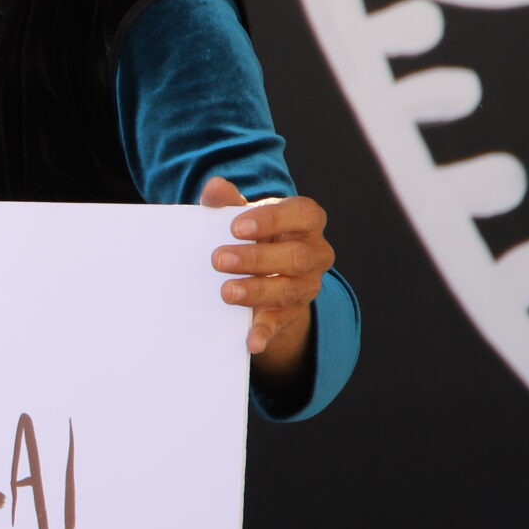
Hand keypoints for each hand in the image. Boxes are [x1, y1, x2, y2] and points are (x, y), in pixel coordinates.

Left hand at [200, 176, 332, 383]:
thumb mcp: (241, 215)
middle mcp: (314, 253)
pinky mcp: (292, 313)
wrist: (265, 271)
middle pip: (296, 256)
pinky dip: (265, 333)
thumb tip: (214, 187)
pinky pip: (281, 324)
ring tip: (226, 292)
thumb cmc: (252, 234)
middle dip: (256, 259)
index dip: (272, 219)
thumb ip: (227, 201)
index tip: (236, 226)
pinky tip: (251, 341)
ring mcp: (307, 285)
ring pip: (290, 290)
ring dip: (257, 291)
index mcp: (306, 221)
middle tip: (218, 259)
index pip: (303, 214)